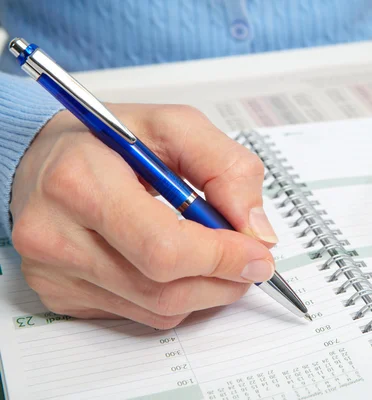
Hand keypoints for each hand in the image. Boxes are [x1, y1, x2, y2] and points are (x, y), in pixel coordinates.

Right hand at [11, 104, 277, 328]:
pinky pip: (139, 314)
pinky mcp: (60, 296)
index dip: (221, 257)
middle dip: (222, 278)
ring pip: (157, 309)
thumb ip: (225, 168)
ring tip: (217, 258)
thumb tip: (256, 231)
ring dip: (205, 290)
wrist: (44, 159)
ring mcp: (54, 273)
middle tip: (249, 261)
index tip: (258, 254)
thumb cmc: (107, 140)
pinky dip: (174, 296)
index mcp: (80, 181)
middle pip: (163, 288)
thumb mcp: (174, 126)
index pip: (163, 247)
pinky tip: (175, 265)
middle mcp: (55, 234)